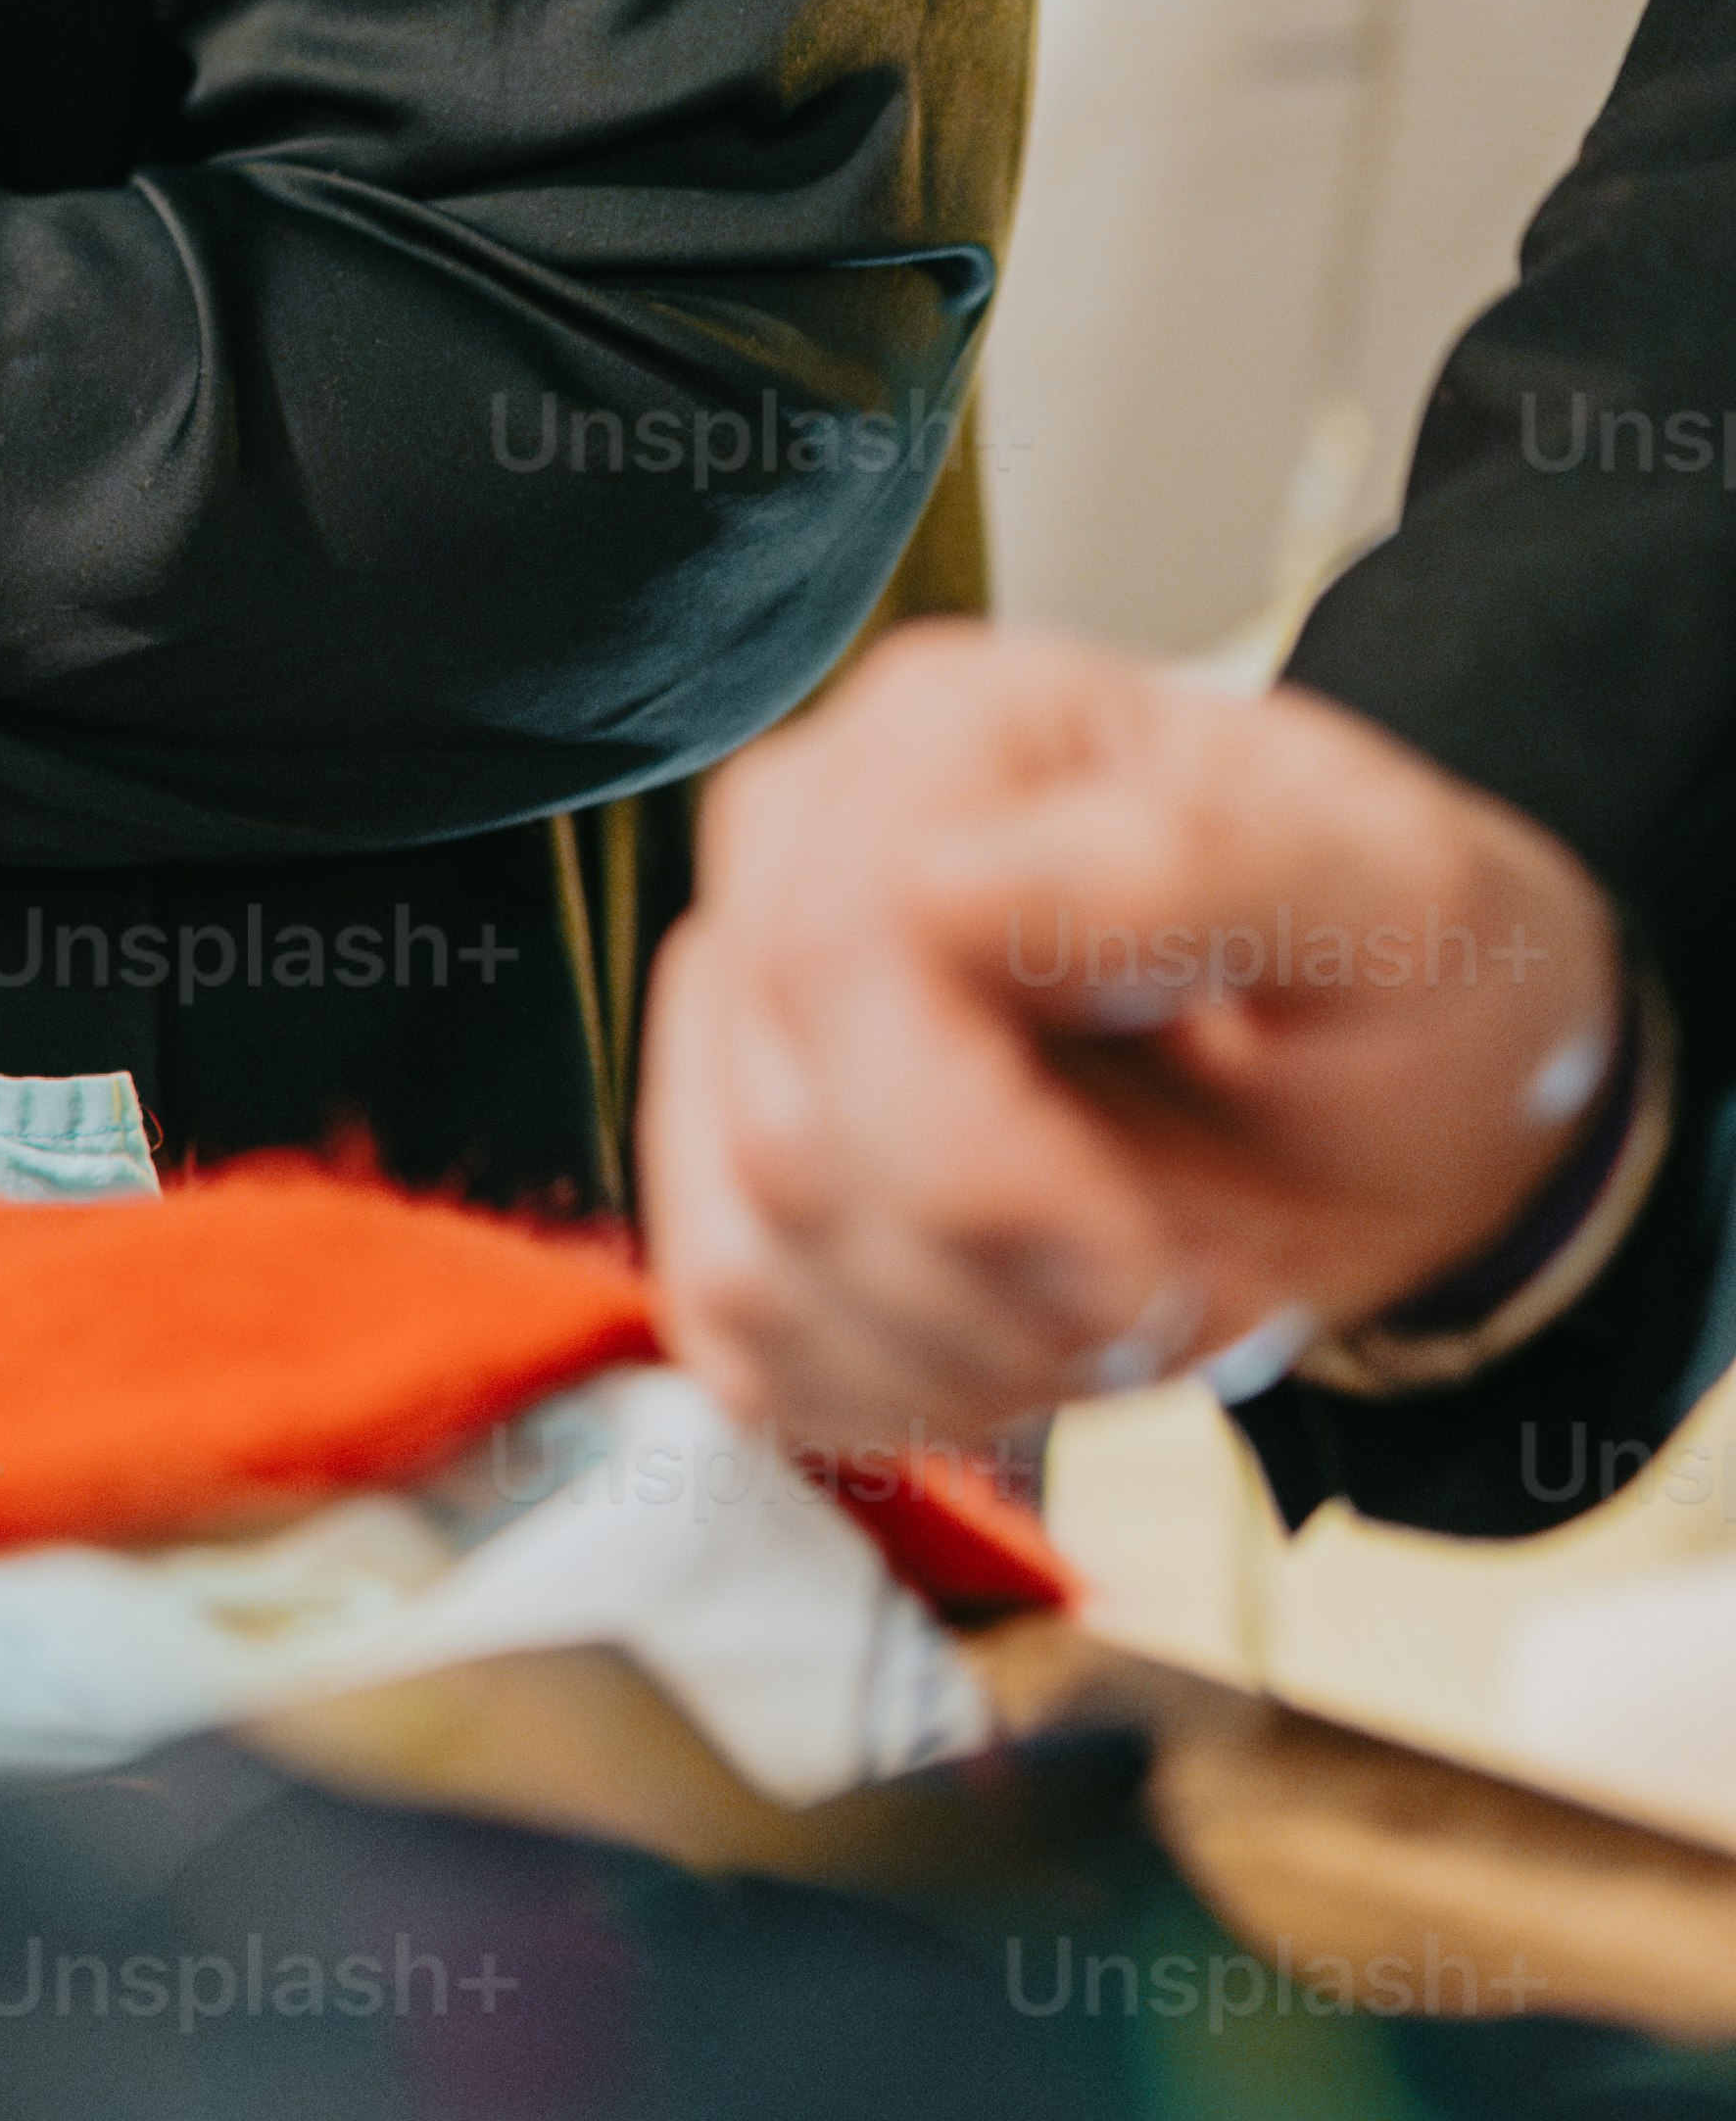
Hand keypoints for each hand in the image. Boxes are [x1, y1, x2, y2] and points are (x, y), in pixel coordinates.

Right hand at [639, 619, 1627, 1458]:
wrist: (1393, 1105)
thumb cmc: (1399, 980)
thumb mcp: (1391, 904)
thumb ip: (1194, 869)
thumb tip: (946, 887)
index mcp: (950, 731)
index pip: (846, 949)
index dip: (982, 1160)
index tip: (1153, 1261)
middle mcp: (803, 841)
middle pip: (792, 1136)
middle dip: (1006, 1281)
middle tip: (1172, 1281)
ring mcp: (739, 1000)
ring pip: (751, 1262)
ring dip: (974, 1351)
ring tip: (1122, 1293)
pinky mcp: (721, 1161)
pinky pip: (742, 1341)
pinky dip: (911, 1389)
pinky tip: (1032, 1323)